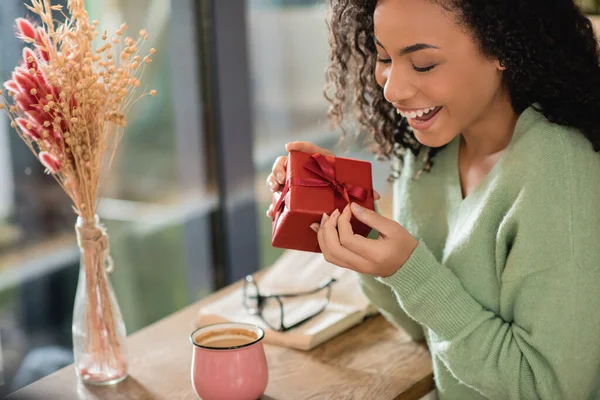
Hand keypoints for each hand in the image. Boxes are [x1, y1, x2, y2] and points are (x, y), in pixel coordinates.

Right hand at [265, 141, 379, 217]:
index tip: (289, 146)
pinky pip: (279, 199)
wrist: (339, 203)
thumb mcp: (352, 188)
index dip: (299, 145)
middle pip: (286, 162)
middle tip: (281, 179)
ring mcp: (295, 183)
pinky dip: (274, 205)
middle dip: (280, 168)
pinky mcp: (292, 198)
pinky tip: (272, 212)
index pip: (308, 148)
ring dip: (273, 182)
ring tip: (276, 190)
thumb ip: (362, 189)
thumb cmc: (346, 191)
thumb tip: (376, 194)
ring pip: (279, 178)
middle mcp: (304, 170)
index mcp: (319, 162)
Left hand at [310, 203, 418, 276]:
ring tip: (325, 220)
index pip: (347, 239)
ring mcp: (355, 268)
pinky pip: (333, 257)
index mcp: (374, 255)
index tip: (347, 208)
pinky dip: (325, 243)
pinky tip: (323, 231)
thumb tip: (352, 206)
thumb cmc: (403, 245)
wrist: (409, 266)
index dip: (342, 221)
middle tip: (332, 213)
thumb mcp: (393, 227)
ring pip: (329, 255)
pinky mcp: (352, 267)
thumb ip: (371, 217)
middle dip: (328, 228)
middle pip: (333, 249)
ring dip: (323, 236)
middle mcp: (362, 265)